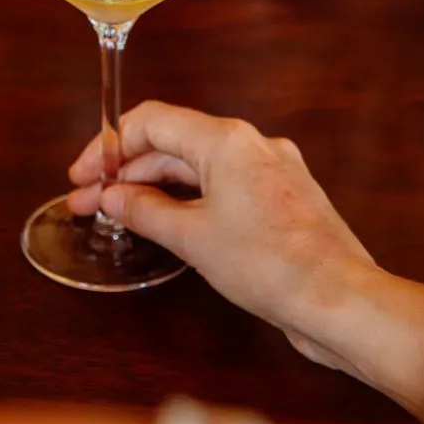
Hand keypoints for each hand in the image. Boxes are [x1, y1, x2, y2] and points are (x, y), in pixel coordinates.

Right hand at [68, 101, 375, 369]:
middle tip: (88, 202)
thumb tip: (112, 197)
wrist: (340, 301)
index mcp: (227, 140)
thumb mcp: (193, 237)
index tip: (82, 176)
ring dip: (156, 188)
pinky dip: (189, 201)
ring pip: (198, 168)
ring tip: (119, 215)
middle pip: (173, 144)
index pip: (152, 122)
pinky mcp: (281, 201)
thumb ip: (145, 211)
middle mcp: (251, 145)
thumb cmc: (272, 265)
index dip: (109, 146)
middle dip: (127, 172)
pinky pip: (223, 188)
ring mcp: (271, 172)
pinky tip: (168, 224)